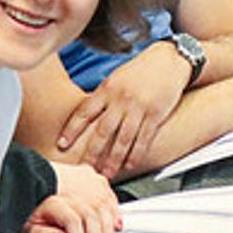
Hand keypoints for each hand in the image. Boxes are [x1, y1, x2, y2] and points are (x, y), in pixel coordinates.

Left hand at [20, 162, 119, 232]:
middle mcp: (73, 187)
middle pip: (92, 216)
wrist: (35, 182)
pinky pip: (110, 197)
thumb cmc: (32, 207)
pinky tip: (116, 226)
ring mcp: (86, 181)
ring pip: (104, 207)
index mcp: (54, 198)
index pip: (72, 222)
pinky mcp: (94, 178)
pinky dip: (115, 214)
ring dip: (108, 231)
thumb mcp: (28, 225)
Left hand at [58, 42, 188, 176]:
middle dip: (92, 152)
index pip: (84, 112)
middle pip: (103, 130)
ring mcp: (138, 107)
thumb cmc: (142, 69)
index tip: (62, 144)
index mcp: (108, 88)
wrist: (170, 59)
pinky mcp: (155, 114)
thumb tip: (88, 115)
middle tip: (84, 168)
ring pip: (123, 139)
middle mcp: (121, 99)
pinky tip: (129, 164)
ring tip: (107, 172)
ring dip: (113, 159)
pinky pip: (143, 139)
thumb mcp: (117, 77)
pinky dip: (135, 154)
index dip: (72, 130)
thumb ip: (103, 96)